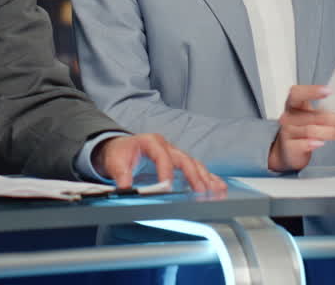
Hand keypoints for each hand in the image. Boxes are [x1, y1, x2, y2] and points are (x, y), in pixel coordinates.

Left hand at [91, 133, 225, 193]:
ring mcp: (175, 154)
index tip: (167, 187)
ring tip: (217, 191)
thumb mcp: (115, 162)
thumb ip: (120, 174)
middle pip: (184, 159)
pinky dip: (208, 178)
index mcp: (151, 142)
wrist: (120, 149)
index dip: (166, 171)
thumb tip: (125, 187)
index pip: (162, 156)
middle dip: (193, 176)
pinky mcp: (179, 163)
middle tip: (201, 191)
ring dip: (206, 178)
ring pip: (194, 164)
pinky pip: (196, 169)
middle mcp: (167, 147)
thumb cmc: (120, 154)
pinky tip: (218, 187)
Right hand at [268, 85, 334, 172]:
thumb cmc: (302, 129)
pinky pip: (303, 144)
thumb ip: (322, 112)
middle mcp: (288, 117)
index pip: (297, 93)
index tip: (328, 91)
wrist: (289, 151)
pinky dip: (313, 143)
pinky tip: (320, 143)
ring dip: (329, 132)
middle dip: (330, 118)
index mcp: (293, 105)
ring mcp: (287, 132)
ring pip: (310, 130)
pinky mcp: (289, 147)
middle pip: (310, 115)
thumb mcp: (311, 117)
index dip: (311, 91)